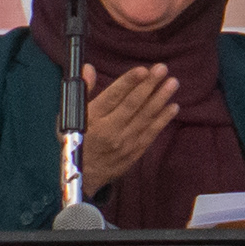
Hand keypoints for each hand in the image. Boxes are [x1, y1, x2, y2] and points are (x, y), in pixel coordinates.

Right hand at [78, 64, 178, 192]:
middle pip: (132, 104)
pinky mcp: (134, 152)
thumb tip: (89, 68)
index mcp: (92, 119)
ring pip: (145, 117)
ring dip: (161, 99)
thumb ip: (82, 91)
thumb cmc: (76, 141)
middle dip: (149, 85)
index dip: (128, 82)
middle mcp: (109, 130)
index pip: (112, 96)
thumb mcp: (71, 116)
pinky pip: (151, 133)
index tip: (142, 70)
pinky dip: (163, 120)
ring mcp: (124, 143)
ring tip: (173, 83)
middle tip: (162, 69)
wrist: (82, 177)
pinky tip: (173, 107)